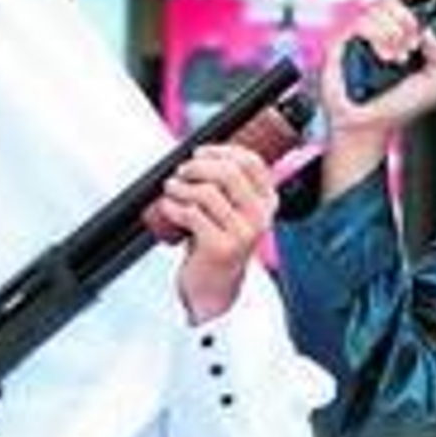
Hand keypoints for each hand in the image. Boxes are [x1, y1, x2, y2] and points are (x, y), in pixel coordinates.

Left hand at [157, 143, 277, 322]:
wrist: (215, 286)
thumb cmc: (218, 241)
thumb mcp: (234, 211)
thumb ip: (231, 186)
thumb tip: (202, 153)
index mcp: (268, 202)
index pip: (251, 162)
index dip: (222, 150)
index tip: (201, 153)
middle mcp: (260, 217)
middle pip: (228, 173)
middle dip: (198, 166)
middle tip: (182, 172)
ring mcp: (243, 233)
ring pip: (207, 192)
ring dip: (181, 186)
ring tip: (171, 189)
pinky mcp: (221, 248)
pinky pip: (192, 214)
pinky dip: (173, 206)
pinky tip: (168, 207)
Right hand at [319, 0, 435, 197]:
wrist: (370, 125)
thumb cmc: (395, 109)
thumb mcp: (434, 84)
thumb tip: (431, 33)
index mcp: (401, 38)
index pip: (407, 2)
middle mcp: (380, 34)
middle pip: (392, 1)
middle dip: (407, 20)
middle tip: (412, 43)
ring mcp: (361, 39)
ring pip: (377, 9)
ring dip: (394, 33)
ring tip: (397, 56)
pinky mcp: (342, 44)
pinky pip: (361, 23)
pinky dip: (378, 37)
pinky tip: (384, 56)